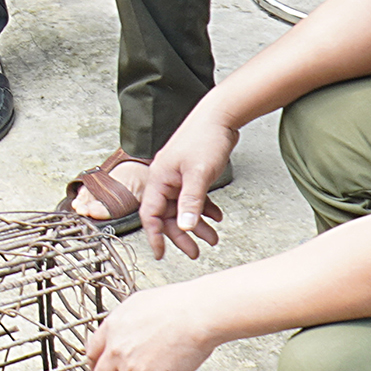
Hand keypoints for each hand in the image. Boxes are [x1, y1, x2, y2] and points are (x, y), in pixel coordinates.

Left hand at [84, 288, 221, 370]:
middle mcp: (117, 348)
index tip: (108, 370)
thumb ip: (127, 322)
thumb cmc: (179, 304)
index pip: (92, 354)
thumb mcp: (139, 303)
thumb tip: (129, 331)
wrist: (198, 313)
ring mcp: (132, 367)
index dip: (99, 366)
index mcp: (112, 327)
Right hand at [136, 115, 235, 262]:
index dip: (155, 235)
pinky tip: (217, 217)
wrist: (220, 116)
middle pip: (168, 215)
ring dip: (197, 224)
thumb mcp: (199, 174)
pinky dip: (204, 209)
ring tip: (213, 238)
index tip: (161, 254)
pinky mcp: (191, 174)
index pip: (150, 214)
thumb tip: (185, 228)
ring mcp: (178, 177)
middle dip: (182, 235)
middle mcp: (165, 179)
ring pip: (183, 208)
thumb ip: (192, 202)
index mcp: (159, 179)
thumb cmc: (205, 139)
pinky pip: (194, 198)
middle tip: (196, 252)